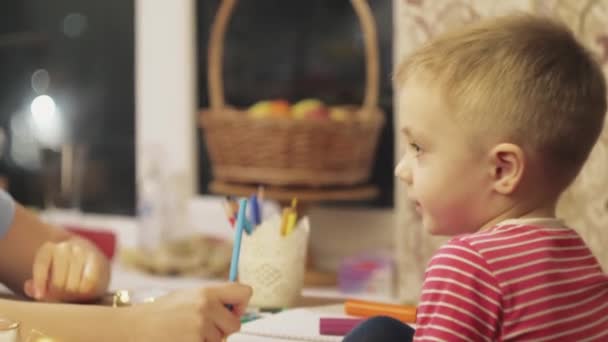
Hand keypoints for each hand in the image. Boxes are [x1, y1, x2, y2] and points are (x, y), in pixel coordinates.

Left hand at [23, 237, 109, 301]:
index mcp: (48, 249)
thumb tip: (29, 287)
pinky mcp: (98, 261)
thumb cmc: (65, 275)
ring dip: (71, 294)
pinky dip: (84, 291)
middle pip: (57, 282)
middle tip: (60, 296)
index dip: (39, 282)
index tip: (39, 296)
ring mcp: (83, 253)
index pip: (41, 264)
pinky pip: (87, 285)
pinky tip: (84, 290)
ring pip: (72, 286)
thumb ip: (37, 284)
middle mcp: (66, 248)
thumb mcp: (48, 277)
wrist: (94, 264)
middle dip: (58, 294)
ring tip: (73, 292)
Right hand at [128, 283, 252, 341]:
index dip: (241, 304)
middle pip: (235, 324)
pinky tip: (181, 340)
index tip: (232, 311)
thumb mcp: (187, 297)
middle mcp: (205, 307)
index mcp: (206, 292)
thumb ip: (212, 299)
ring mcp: (200, 327)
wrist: (134, 328)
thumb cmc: (162, 313)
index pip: (244, 292)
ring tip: (185, 334)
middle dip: (222, 330)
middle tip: (200, 328)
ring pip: (220, 341)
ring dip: (207, 341)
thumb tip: (239, 307)